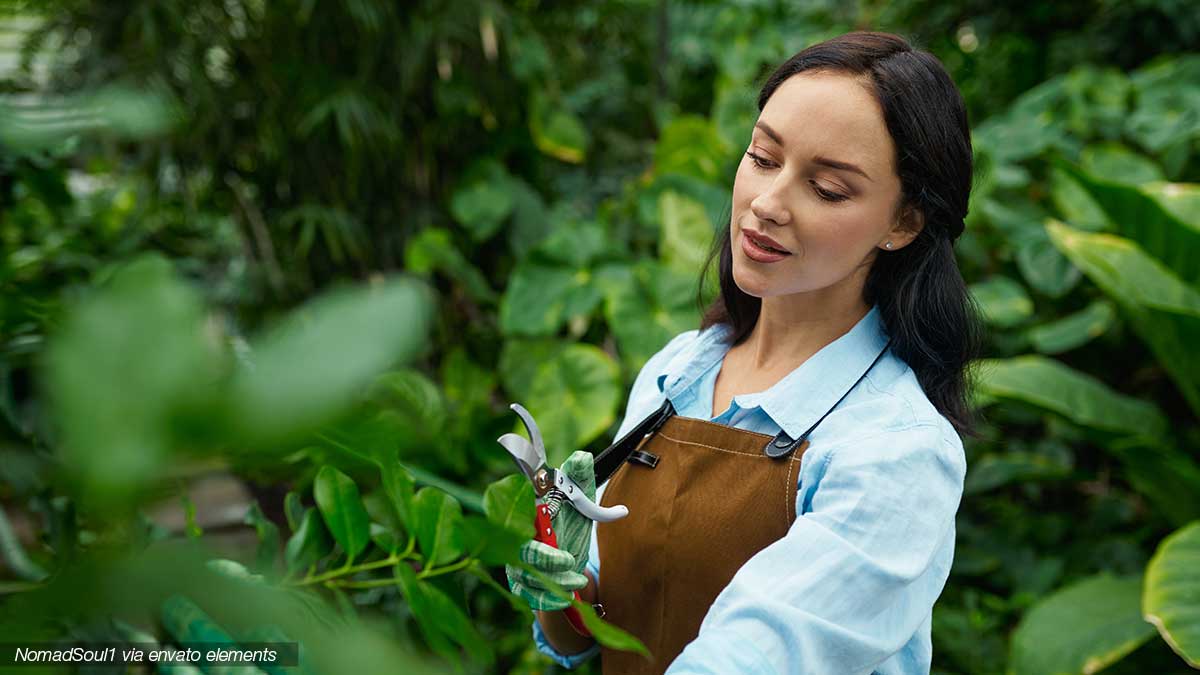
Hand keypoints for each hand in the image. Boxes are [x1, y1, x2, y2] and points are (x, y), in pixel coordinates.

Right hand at [505, 450, 595, 610]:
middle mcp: (514, 537)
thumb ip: (579, 481)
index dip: (522, 510)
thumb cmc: (569, 528)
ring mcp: (514, 563)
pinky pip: (530, 595)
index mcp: (525, 513)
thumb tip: (582, 457)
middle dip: (544, 557)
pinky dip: (551, 598)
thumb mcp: (579, 504)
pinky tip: (568, 595)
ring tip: (578, 578)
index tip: (541, 515)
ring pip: (527, 575)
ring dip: (556, 580)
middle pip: (519, 548)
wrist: (570, 568)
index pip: (514, 508)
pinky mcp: (520, 586)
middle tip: (569, 560)